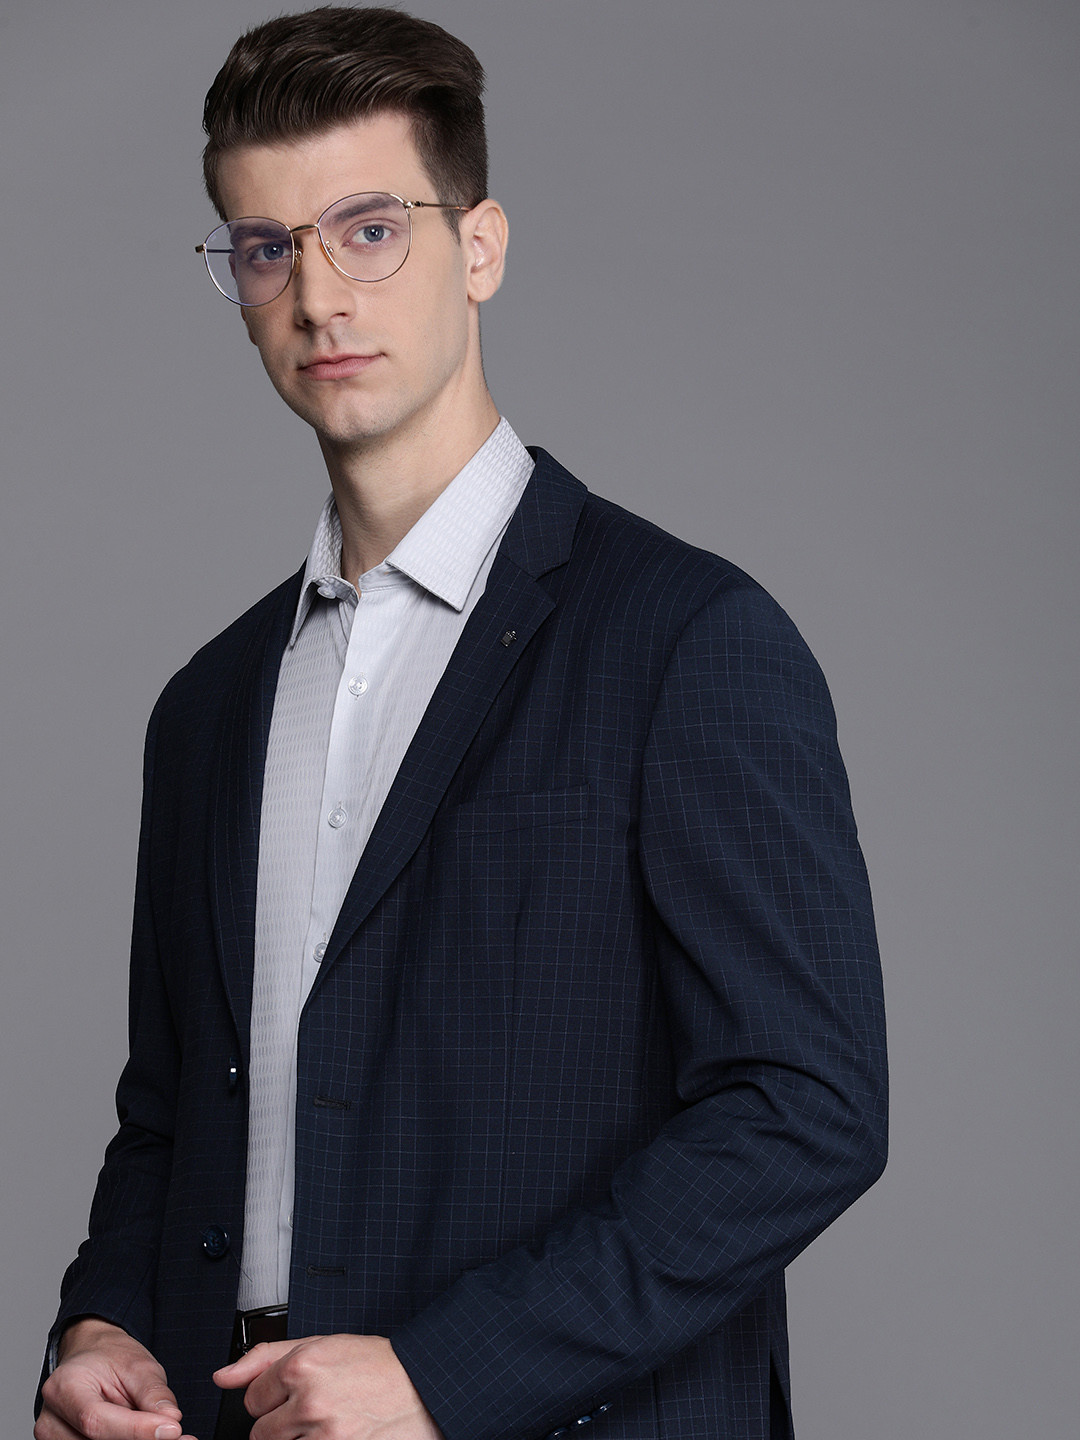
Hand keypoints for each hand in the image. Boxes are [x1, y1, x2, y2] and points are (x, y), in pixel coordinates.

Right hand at [36, 1317, 195, 1439]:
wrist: (91, 1359)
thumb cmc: (111, 1359)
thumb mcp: (139, 1365)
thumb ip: (153, 1394)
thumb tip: (171, 1421)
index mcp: (64, 1387)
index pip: (96, 1420)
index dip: (136, 1430)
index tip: (173, 1429)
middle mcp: (51, 1421)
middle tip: (178, 1435)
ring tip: (165, 1433)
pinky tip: (149, 1437)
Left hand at [214, 1333, 442, 1439]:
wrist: (424, 1386)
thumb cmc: (376, 1365)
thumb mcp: (322, 1345)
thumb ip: (265, 1357)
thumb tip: (222, 1376)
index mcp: (302, 1367)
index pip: (253, 1398)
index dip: (274, 1397)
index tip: (296, 1394)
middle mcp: (309, 1402)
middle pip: (262, 1432)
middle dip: (283, 1423)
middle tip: (315, 1410)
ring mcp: (324, 1435)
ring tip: (330, 1422)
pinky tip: (337, 1433)